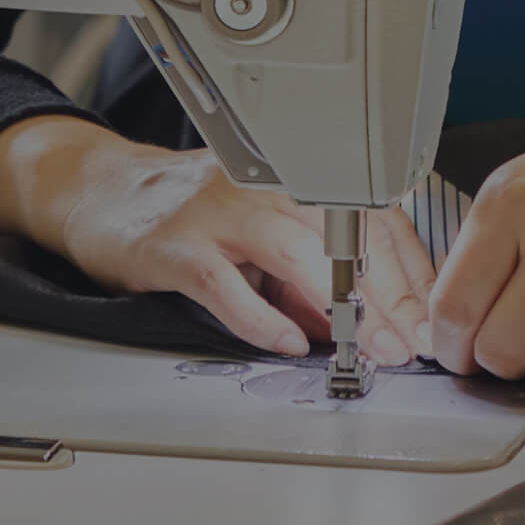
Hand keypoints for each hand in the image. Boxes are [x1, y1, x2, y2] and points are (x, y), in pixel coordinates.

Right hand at [0, 115, 433, 362]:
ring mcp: (217, 212)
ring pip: (294, 251)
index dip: (407, 269)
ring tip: (365, 346)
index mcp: (293, 178)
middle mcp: (260, 185)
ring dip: (338, 305)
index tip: (428, 315)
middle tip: (409, 343)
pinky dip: (262, 318)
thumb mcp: (260, 240)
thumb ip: (309, 278)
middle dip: (386, 294)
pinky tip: (288, 342)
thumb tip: (363, 324)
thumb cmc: (184, 215)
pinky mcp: (174, 245)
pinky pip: (227, 285)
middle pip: (344, 231)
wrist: (97, 193)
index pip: (371, 215)